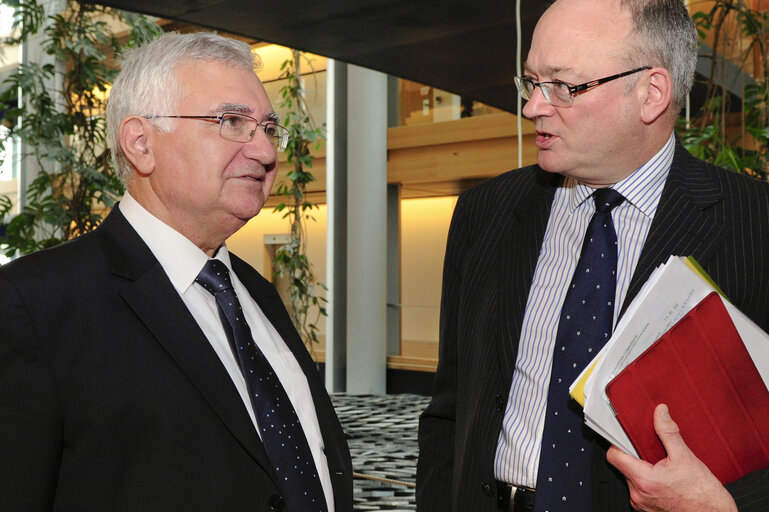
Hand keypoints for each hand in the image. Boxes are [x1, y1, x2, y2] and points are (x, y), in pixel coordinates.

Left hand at [606, 404, 736, 511]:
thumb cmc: (704, 495)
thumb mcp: (686, 458)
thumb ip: (669, 432)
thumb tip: (660, 413)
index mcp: (644, 480)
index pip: (614, 456)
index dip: (618, 443)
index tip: (627, 437)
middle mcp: (638, 495)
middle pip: (624, 466)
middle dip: (636, 456)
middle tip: (654, 451)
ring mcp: (642, 504)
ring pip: (632, 478)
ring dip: (643, 470)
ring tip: (662, 467)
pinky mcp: (647, 509)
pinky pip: (641, 490)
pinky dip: (649, 482)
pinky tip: (665, 479)